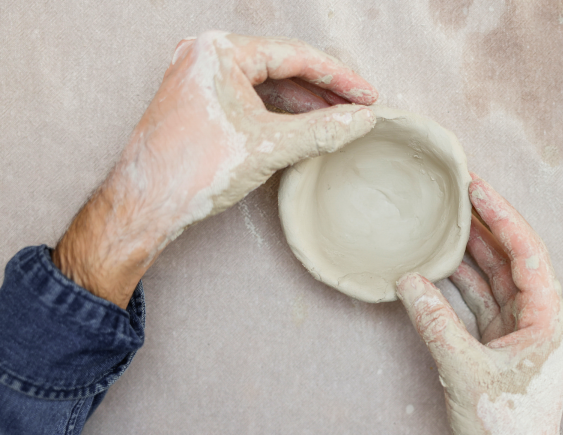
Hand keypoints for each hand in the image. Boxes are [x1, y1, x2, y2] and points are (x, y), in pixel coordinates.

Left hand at [53, 32, 377, 307]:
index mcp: (220, 51)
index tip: (369, 96)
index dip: (339, 78)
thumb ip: (322, 130)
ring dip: (304, 102)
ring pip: (267, 83)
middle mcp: (207, 55)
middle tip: (358, 108)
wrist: (145, 205)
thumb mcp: (269, 147)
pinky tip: (304, 126)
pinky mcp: (199, 101)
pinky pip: (250, 98)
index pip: (295, 56)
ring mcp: (201, 78)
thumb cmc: (193, 171)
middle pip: (283, 66)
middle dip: (324, 90)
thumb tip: (362, 121)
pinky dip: (280, 112)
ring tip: (338, 119)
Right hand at [397, 175, 562, 434]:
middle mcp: (540, 317)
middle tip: (459, 190)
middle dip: (486, 224)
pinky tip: (438, 265)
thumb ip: (435, 323)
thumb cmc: (506, 428)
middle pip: (512, 258)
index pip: (527, 252)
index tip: (476, 187)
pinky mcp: (500, 343)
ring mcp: (519, 330)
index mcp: (549, 318)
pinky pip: (480, 301)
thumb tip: (408, 281)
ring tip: (446, 219)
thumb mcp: (465, 371)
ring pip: (494, 278)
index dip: (502, 215)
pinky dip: (459, 283)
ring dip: (471, 251)